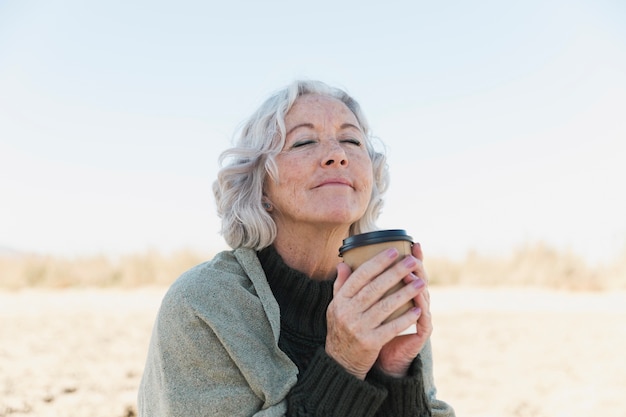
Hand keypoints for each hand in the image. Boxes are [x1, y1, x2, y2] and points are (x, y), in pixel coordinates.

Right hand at [325, 246, 426, 379]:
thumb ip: (341, 285)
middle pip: (375, 288)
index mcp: (340, 300)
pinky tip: (418, 309)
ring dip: (405, 293)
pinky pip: (391, 327)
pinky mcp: (370, 342)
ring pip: (385, 306)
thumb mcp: (336, 306)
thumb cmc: (342, 329)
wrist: (340, 361)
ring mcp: (358, 328)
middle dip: (395, 272)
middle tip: (412, 261)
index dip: (378, 262)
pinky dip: (405, 318)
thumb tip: (343, 263)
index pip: (360, 276)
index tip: (394, 251)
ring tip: (420, 282)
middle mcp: (347, 312)